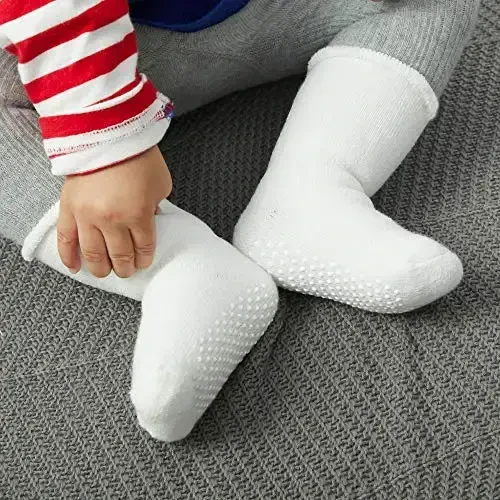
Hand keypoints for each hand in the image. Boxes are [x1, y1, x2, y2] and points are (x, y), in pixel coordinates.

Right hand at [57, 146, 171, 277]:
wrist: (108, 132)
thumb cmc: (138, 156)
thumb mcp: (161, 184)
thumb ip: (157, 207)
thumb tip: (151, 220)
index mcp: (138, 215)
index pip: (143, 247)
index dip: (144, 258)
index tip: (143, 261)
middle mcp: (111, 220)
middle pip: (119, 255)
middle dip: (125, 267)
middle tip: (127, 271)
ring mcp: (87, 216)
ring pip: (93, 253)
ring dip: (101, 267)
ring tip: (105, 272)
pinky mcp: (69, 208)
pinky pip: (66, 239)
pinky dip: (69, 256)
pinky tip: (75, 268)